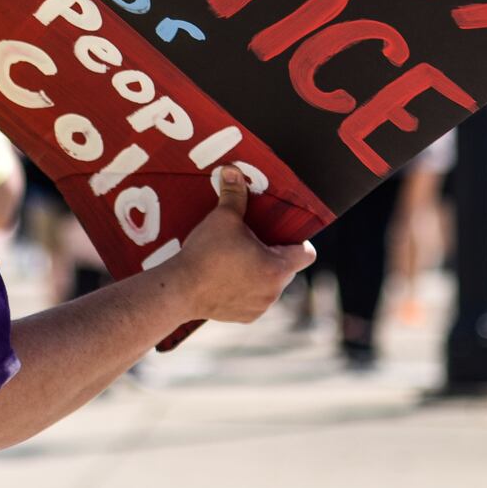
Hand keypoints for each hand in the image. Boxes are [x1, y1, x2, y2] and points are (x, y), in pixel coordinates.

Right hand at [168, 166, 315, 323]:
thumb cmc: (206, 253)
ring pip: (269, 284)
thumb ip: (234, 194)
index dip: (296, 240)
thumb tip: (233, 170)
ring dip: (259, 272)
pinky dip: (245, 289)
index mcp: (278, 268)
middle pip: (286, 268)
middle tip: (250, 240)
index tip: (279, 232)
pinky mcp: (245, 317)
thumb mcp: (223, 218)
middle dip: (272, 254)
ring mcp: (260, 307)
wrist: (180, 289)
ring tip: (235, 259)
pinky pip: (254, 299)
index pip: (306, 253)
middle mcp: (274, 291)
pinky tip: (225, 277)